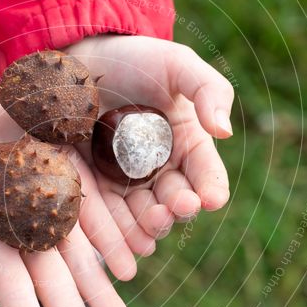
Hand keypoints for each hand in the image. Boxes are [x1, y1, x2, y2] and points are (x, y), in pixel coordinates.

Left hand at [65, 34, 234, 252]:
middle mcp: (160, 168)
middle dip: (178, 208)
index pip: (205, 172)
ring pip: (143, 214)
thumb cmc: (135, 59)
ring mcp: (127, 181)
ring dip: (150, 226)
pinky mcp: (94, 186)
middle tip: (177, 207)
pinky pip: (107, 216)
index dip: (211, 188)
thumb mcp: (177, 64)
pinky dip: (116, 235)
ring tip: (152, 228)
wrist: (81, 59)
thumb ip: (208, 89)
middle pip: (175, 199)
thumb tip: (225, 131)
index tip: (212, 199)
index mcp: (187, 143)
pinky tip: (125, 248)